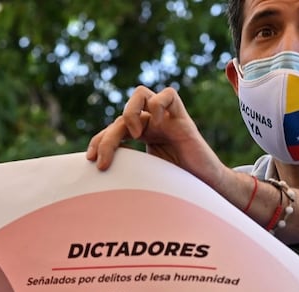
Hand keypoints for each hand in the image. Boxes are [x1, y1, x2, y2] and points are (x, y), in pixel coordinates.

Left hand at [86, 86, 229, 190]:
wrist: (207, 190)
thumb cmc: (179, 187)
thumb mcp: (146, 179)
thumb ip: (128, 173)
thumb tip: (99, 182)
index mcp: (143, 137)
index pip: (113, 128)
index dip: (99, 140)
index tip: (91, 160)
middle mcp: (152, 125)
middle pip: (121, 116)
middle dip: (107, 136)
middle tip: (104, 161)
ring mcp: (167, 120)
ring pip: (140, 94)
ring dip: (130, 112)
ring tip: (134, 134)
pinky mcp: (183, 120)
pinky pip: (168, 95)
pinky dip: (157, 105)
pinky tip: (155, 126)